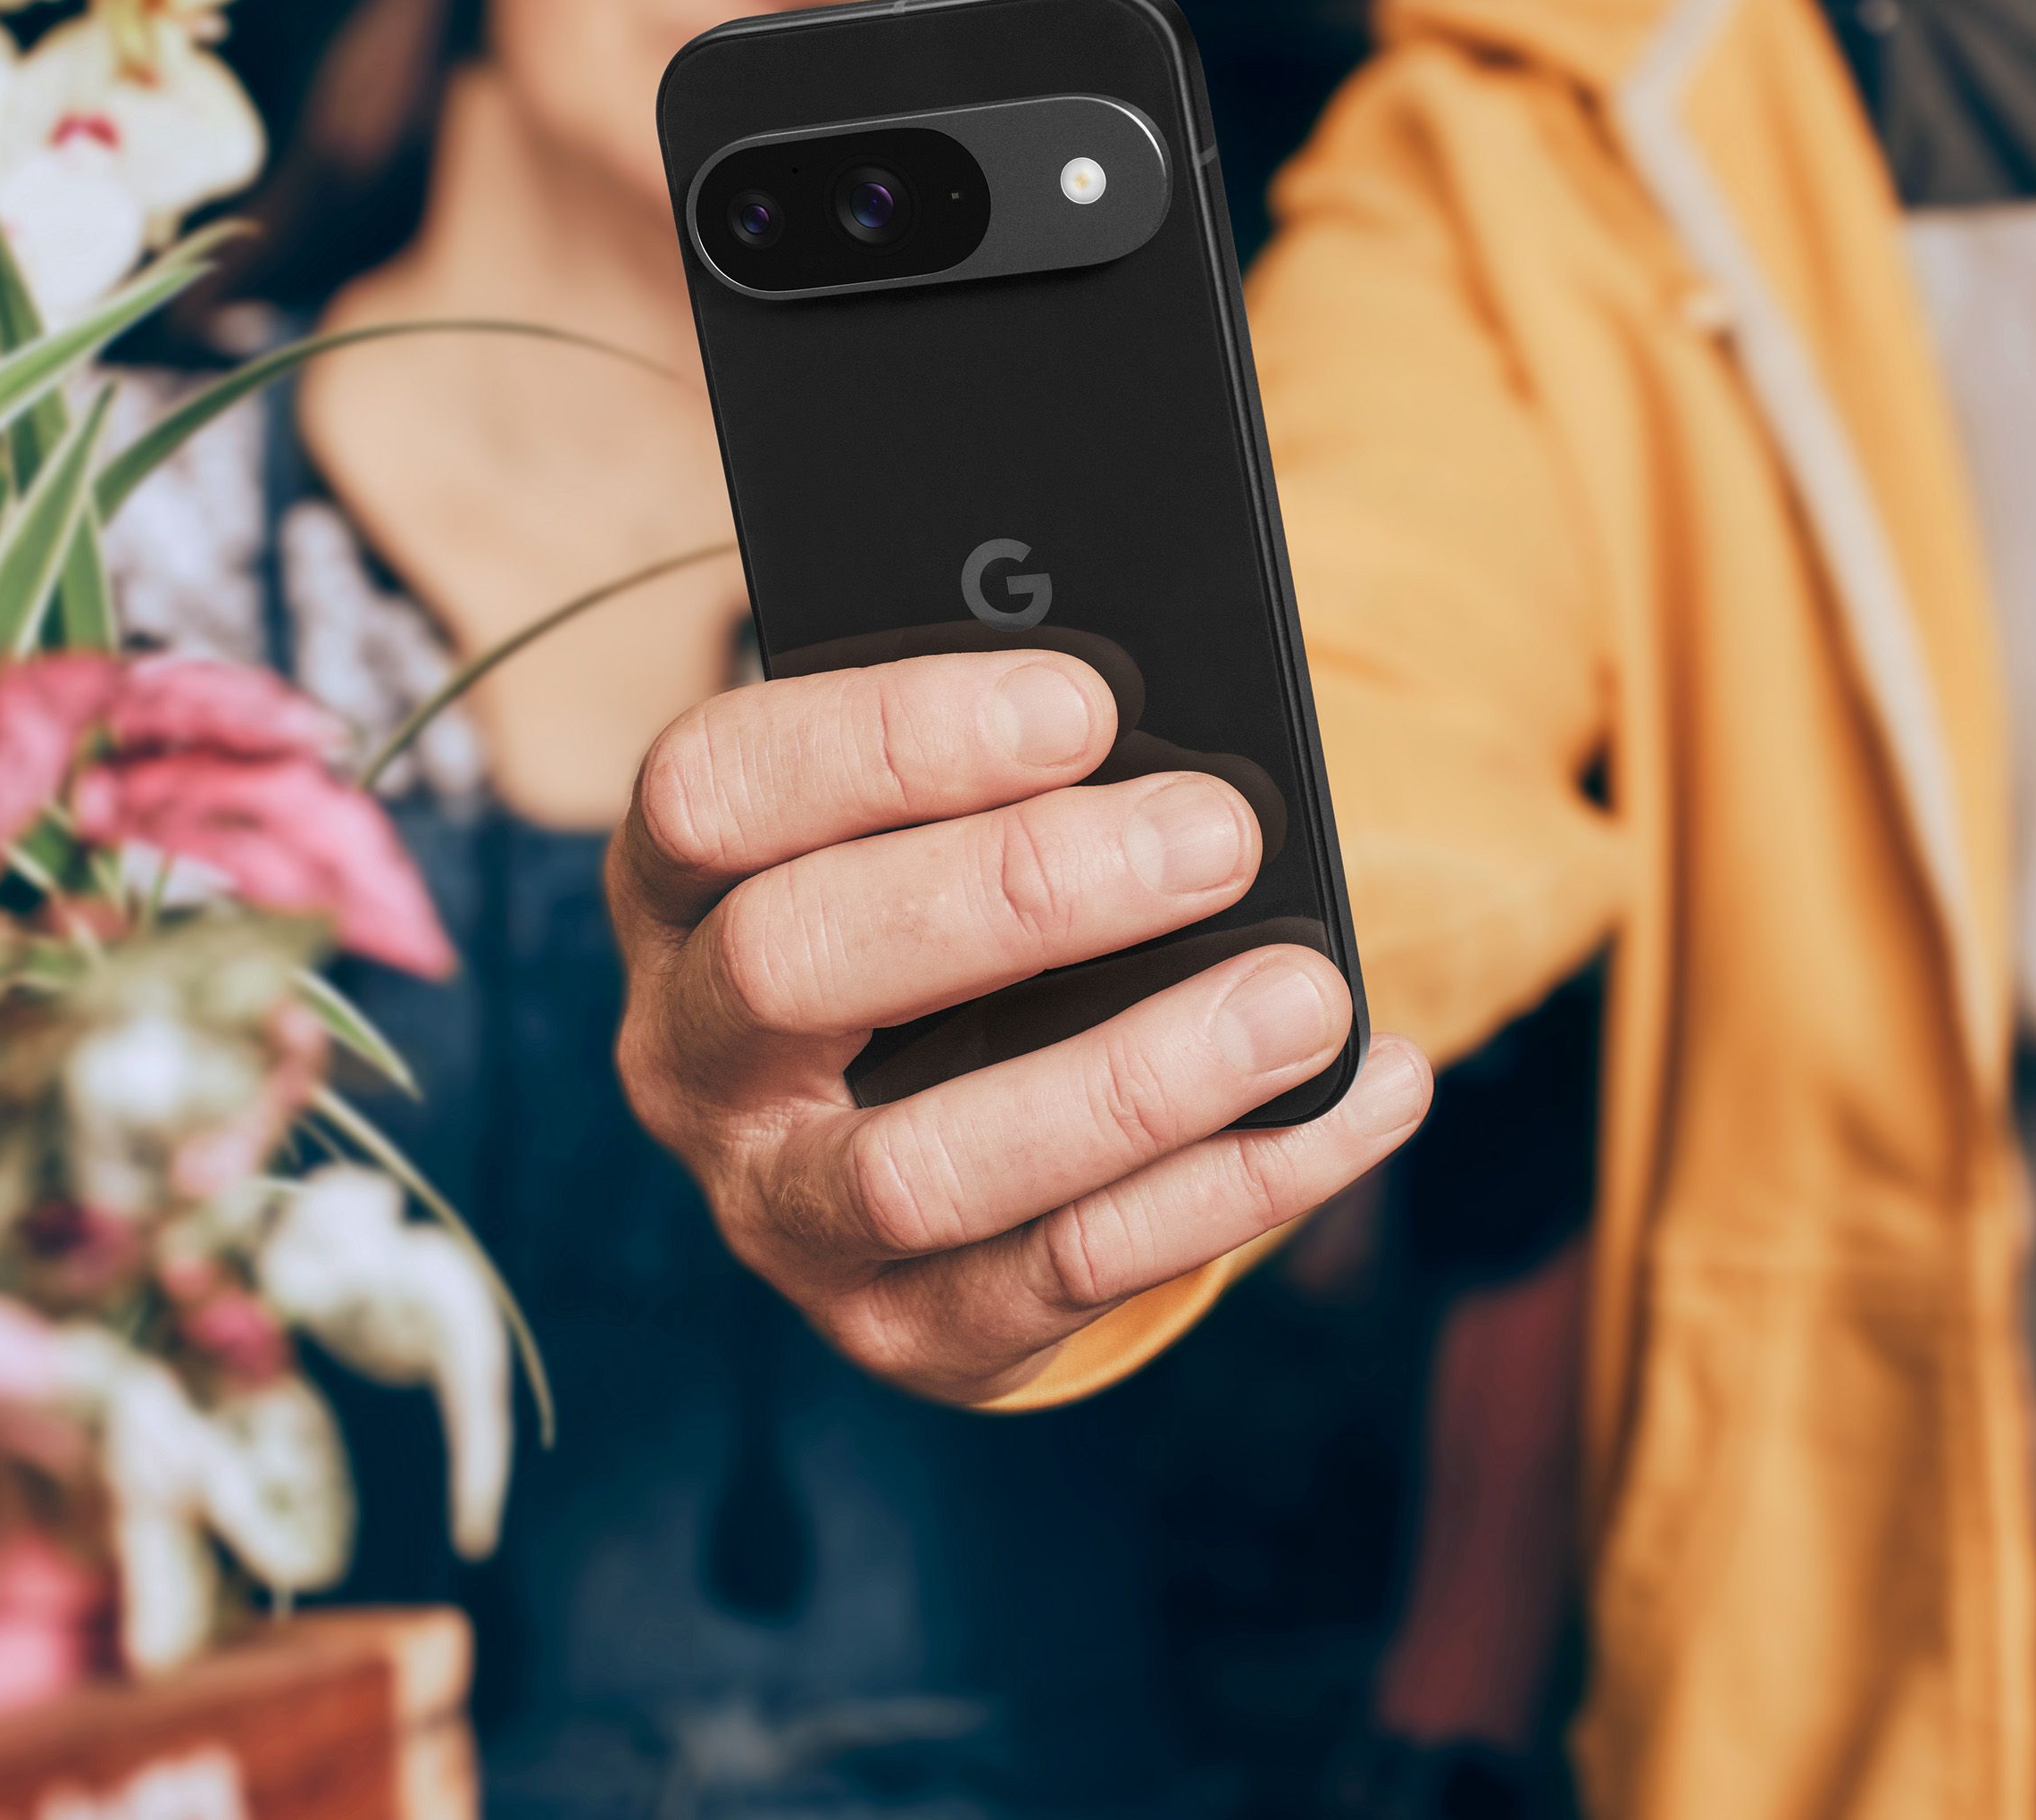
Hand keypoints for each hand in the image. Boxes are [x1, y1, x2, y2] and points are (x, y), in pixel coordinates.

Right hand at [609, 649, 1432, 1402]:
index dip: (887, 740)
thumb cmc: (949, 889)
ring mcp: (780, 1212)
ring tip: (1305, 996)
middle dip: (1017, 892)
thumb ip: (1009, 762)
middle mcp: (688, 1056)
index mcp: (674, 885)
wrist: (925, 1104)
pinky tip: (1360, 1096)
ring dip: (1133, 1081)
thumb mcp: (935, 809)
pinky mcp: (902, 1328)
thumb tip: (1168, 729)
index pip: (715, 791)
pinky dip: (1233, 1186)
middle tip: (1218, 835)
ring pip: (922, 1168)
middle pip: (794, 964)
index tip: (1083, 707)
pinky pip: (1064, 1274)